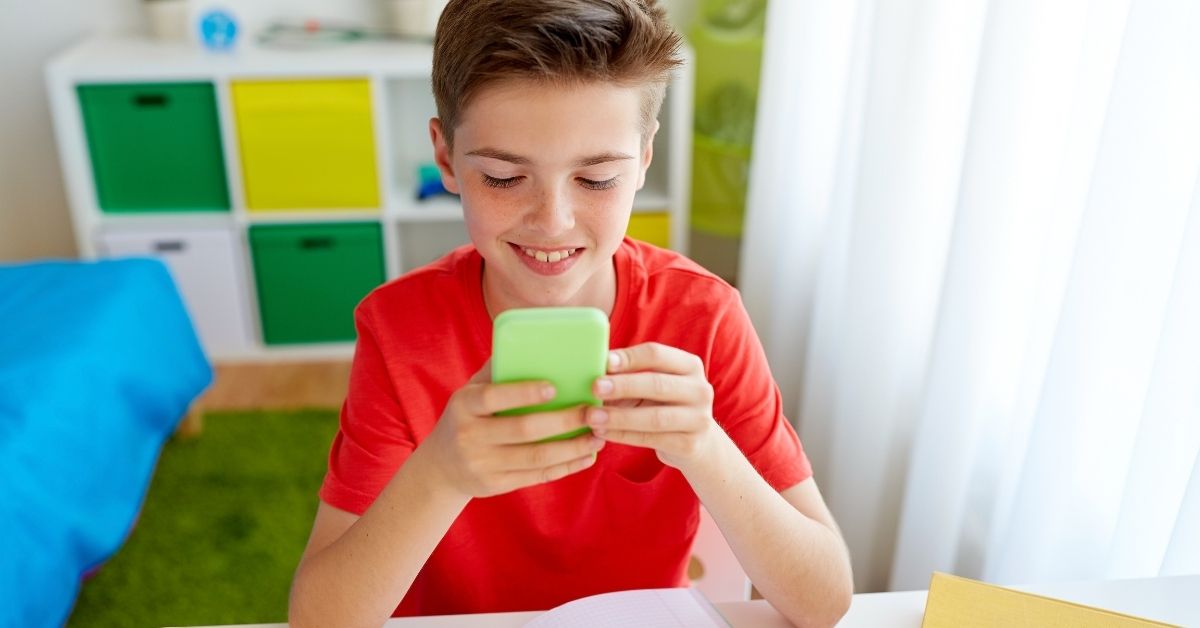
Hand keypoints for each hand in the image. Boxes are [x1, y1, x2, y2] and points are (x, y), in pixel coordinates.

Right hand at [421, 361, 605, 498]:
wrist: (441, 467)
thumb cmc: (466, 418)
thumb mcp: (470, 392)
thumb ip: (496, 371)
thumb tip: (531, 340)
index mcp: (464, 405)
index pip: (493, 397)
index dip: (524, 392)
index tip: (555, 387)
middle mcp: (470, 436)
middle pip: (523, 429)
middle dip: (564, 420)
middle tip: (593, 411)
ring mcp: (483, 464)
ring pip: (536, 457)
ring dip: (572, 447)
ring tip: (598, 436)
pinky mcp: (497, 485)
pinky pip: (537, 476)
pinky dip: (566, 467)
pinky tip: (587, 456)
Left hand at [585, 343, 721, 470]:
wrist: (697, 442)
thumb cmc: (663, 405)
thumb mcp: (652, 384)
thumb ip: (629, 375)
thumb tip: (591, 368)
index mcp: (689, 365)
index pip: (657, 354)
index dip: (630, 358)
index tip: (605, 362)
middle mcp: (700, 389)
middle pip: (657, 384)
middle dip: (623, 386)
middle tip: (595, 388)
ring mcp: (698, 419)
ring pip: (655, 417)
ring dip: (619, 417)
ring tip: (592, 417)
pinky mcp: (690, 444)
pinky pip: (652, 439)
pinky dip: (624, 436)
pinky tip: (602, 433)